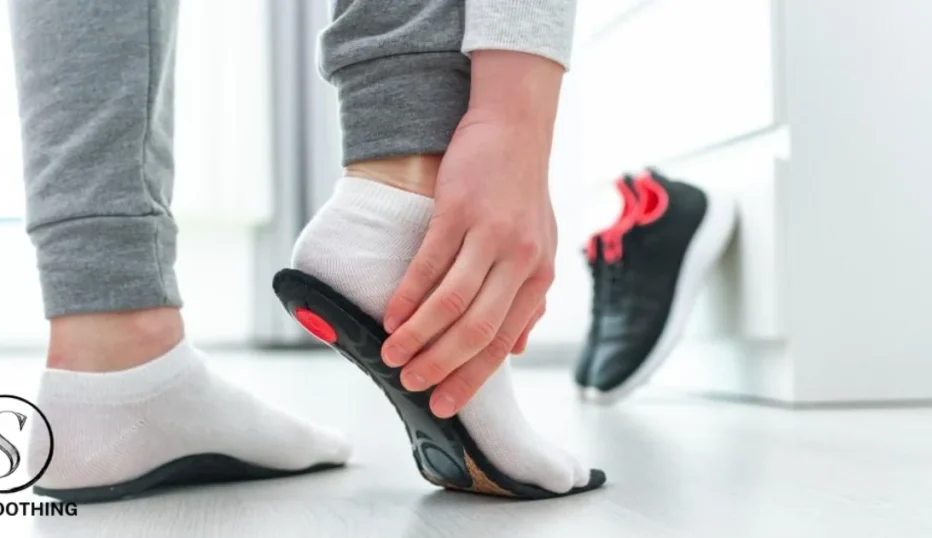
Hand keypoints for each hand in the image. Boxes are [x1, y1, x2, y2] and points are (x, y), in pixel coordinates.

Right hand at [380, 51, 563, 418]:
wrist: (515, 130)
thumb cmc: (522, 192)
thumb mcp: (540, 248)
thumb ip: (529, 299)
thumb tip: (517, 349)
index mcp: (540, 277)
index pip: (502, 340)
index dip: (471, 377)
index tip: (444, 404)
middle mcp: (521, 261)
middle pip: (477, 329)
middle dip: (441, 365)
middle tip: (411, 386)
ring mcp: (490, 235)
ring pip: (451, 302)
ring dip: (417, 336)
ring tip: (392, 356)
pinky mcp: (459, 211)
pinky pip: (430, 264)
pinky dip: (408, 296)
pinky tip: (392, 316)